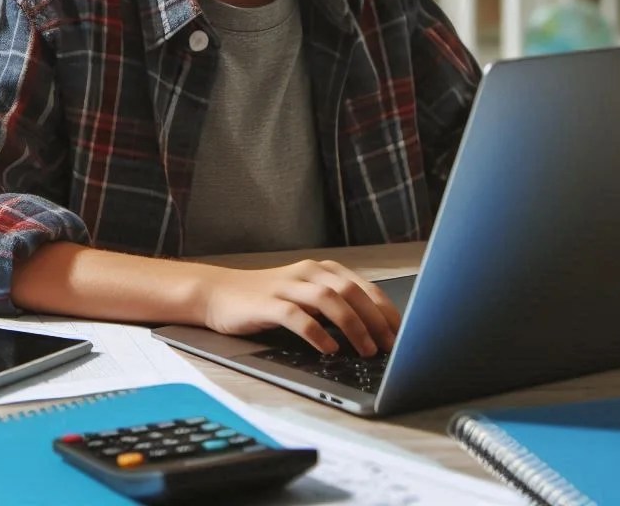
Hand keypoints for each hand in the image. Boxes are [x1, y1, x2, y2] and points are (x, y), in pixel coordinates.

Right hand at [199, 258, 400, 356]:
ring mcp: (288, 286)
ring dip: (352, 325)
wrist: (219, 293)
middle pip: (351, 291)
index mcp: (322, 270)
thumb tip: (370, 332)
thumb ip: (332, 306)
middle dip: (375, 319)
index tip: (400, 332)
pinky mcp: (268, 303)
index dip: (384, 309)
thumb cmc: (266, 299)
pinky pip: (297, 316)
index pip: (363, 286)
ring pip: (329, 300)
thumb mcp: (304, 297)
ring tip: (366, 350)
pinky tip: (329, 349)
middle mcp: (308, 273)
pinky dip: (317, 333)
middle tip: (390, 345)